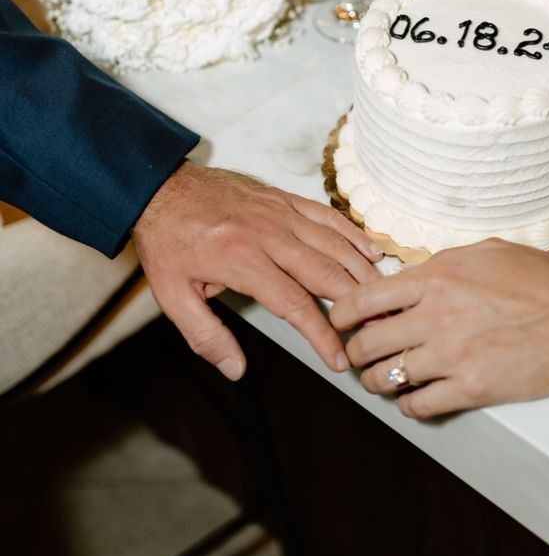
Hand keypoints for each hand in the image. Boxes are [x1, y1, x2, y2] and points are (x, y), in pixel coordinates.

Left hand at [132, 161, 381, 380]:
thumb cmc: (167, 241)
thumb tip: (236, 368)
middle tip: (376, 328)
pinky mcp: (282, 198)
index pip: (294, 303)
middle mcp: (267, 233)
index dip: (321, 334)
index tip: (338, 359)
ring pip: (332, 242)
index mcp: (241, 259)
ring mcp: (278, 212)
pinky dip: (350, 233)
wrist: (159, 187)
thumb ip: (206, 335)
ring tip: (382, 296)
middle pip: (324, 272)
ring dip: (361, 270)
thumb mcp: (172, 296)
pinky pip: (325, 215)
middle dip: (355, 304)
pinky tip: (369, 250)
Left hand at [330, 238, 548, 418]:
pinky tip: (413, 396)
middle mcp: (435, 316)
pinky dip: (408, 404)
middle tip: (356, 351)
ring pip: (386, 376)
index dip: (341, 312)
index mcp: (437, 277)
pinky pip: (419, 405)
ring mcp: (451, 355)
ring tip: (379, 376)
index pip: (365, 297)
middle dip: (354, 349)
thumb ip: (442, 262)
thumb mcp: (486, 251)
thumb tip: (412, 273)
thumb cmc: (540, 281)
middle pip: (367, 341)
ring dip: (376, 379)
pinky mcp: (470, 389)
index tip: (338, 319)